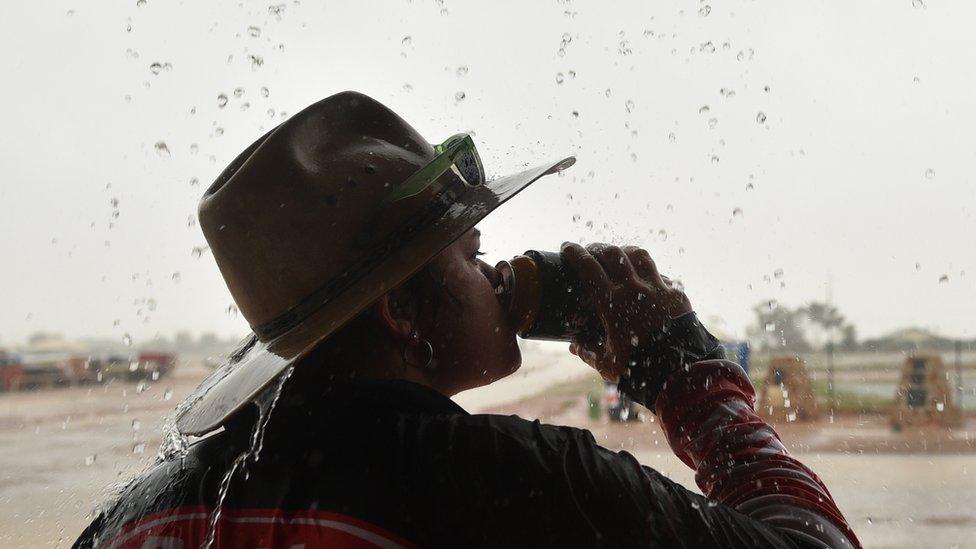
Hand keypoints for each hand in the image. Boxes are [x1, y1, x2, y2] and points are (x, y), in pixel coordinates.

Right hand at [561, 243, 691, 381]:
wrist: (679, 369)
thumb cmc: (639, 367)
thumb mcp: (607, 363)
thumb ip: (588, 352)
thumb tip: (574, 347)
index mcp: (611, 302)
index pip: (588, 267)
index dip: (575, 253)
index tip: (567, 247)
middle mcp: (634, 288)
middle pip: (612, 253)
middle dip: (598, 247)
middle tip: (591, 251)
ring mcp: (657, 287)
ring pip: (638, 255)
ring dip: (625, 252)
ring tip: (619, 255)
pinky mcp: (676, 293)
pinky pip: (661, 274)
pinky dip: (651, 273)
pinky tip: (648, 280)